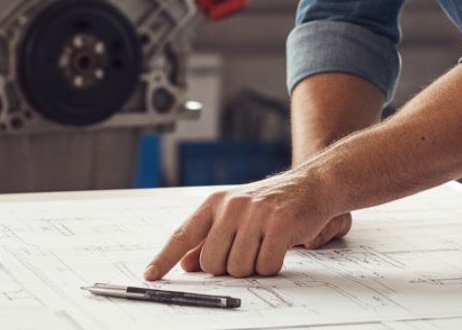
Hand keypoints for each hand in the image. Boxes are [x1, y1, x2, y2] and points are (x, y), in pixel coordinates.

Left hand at [144, 167, 342, 278]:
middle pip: (213, 263)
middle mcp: (232, 206)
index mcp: (216, 202)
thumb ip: (210, 238)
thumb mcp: (235, 215)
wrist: (311, 185)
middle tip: (247, 250)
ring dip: (253, 267)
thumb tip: (186, 264)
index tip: (150, 276)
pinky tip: (279, 247)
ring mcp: (255, 215)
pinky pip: (265, 266)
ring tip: (264, 245)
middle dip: (228, 268)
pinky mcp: (279, 225)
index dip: (165, 258)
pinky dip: (272, 265)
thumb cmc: (271, 204)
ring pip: (239, 269)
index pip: (184, 234)